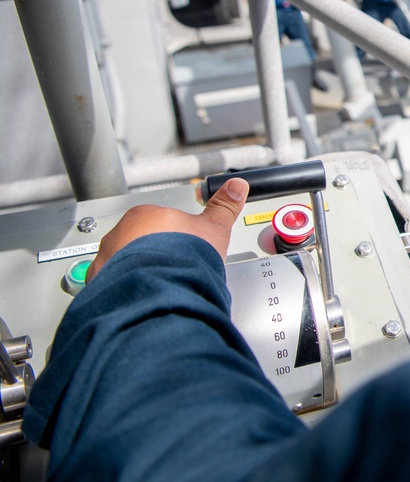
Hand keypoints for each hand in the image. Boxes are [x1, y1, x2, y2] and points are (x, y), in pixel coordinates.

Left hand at [86, 178, 249, 282]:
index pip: (157, 222)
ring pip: (122, 264)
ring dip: (138, 272)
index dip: (173, 236)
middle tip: (174, 267)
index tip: (183, 247)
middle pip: (137, 242)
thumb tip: (236, 187)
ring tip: (161, 283)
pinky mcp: (101, 283)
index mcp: (144, 215)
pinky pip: (112, 286)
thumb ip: (223, 207)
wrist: (163, 289)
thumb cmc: (183, 256)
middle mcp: (120, 234)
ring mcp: (107, 259)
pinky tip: (145, 295)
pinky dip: (126, 290)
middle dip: (153, 254)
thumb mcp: (213, 228)